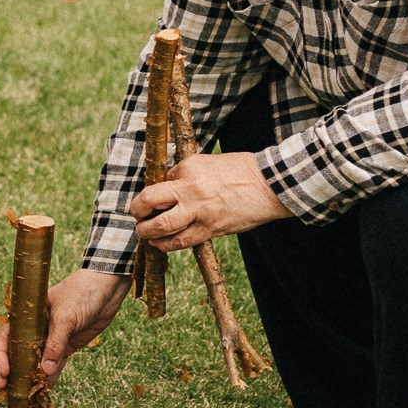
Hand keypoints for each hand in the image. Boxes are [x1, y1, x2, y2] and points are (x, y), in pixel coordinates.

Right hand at [0, 265, 131, 389]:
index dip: (2, 355)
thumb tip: (44, 371)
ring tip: (23, 396)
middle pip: (17, 352)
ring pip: (35, 361)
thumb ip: (55, 344)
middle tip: (4, 387)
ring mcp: (50, 338)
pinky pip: (54, 364)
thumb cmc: (81, 293)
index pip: (7, 336)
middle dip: (10, 370)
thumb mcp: (66, 317)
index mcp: (28, 315)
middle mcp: (35, 327)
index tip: (5, 371)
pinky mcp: (66, 345)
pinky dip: (49, 377)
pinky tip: (44, 391)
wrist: (107, 287)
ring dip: (29, 377)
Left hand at [131, 150, 286, 249]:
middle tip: (136, 215)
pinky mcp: (210, 229)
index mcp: (189, 167)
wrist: (271, 186)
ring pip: (161, 226)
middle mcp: (190, 188)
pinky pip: (180, 241)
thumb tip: (169, 188)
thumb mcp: (209, 163)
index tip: (156, 198)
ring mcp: (199, 210)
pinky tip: (159, 244)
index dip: (155, 191)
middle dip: (137, 210)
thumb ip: (188, 175)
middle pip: (149, 200)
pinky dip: (165, 244)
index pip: (160, 180)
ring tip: (144, 233)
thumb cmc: (242, 171)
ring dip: (147, 232)